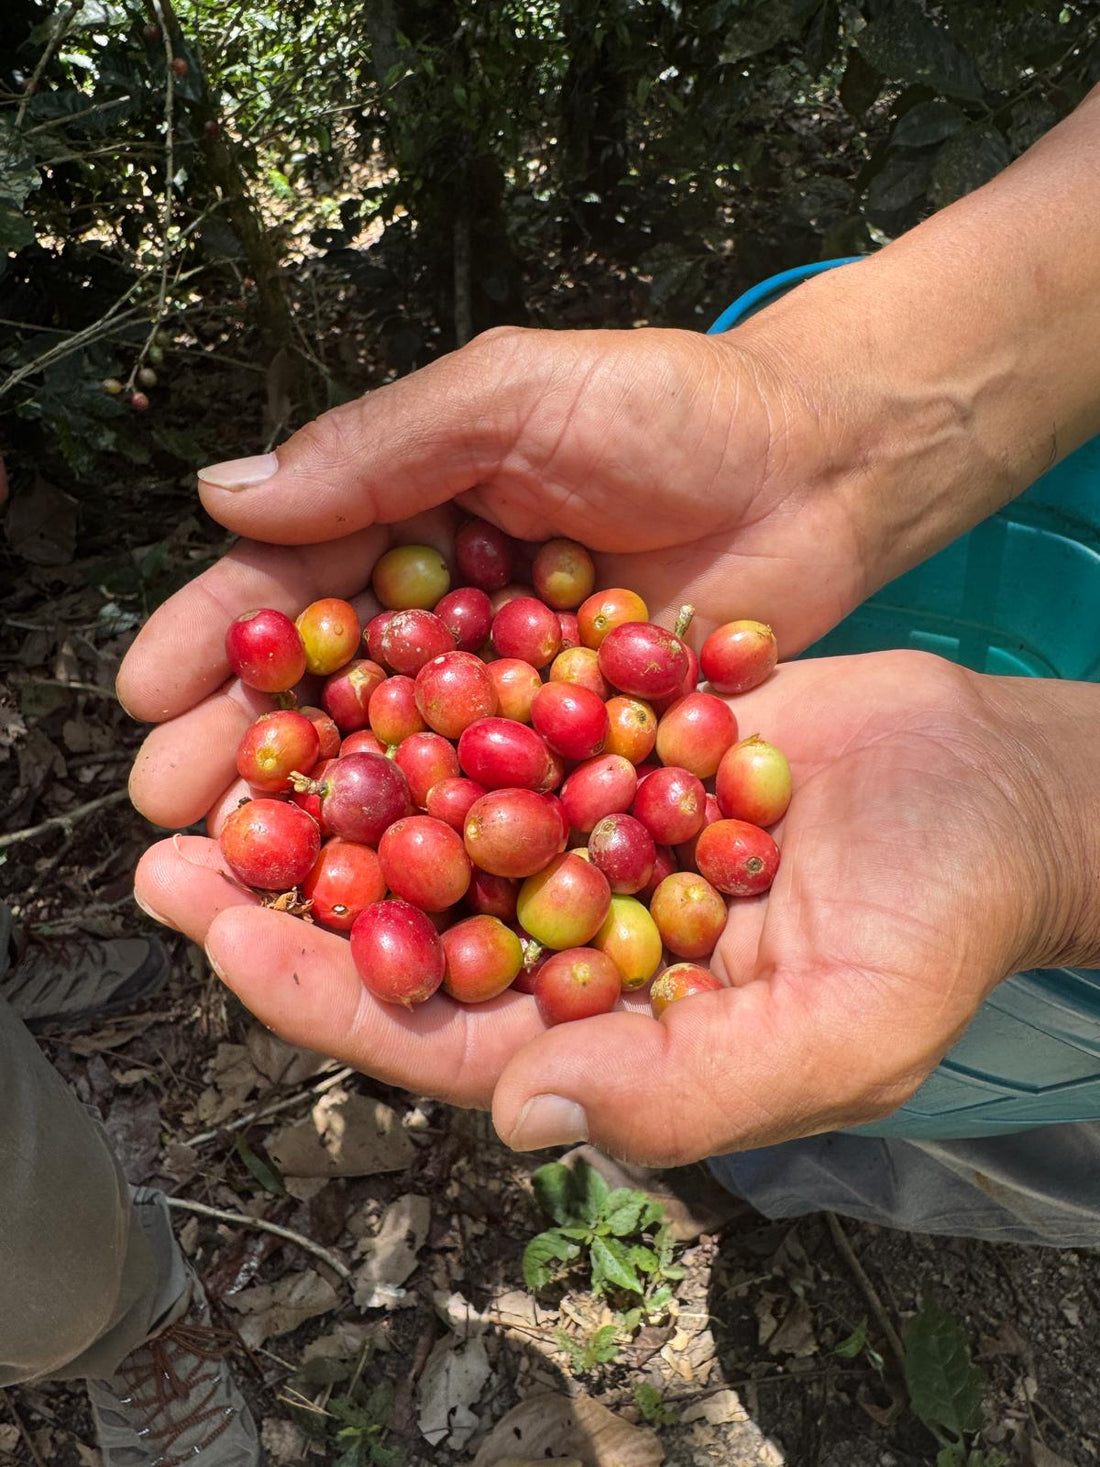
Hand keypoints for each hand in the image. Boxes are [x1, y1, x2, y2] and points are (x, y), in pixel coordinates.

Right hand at [115, 319, 878, 832]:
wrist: (828, 463)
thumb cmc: (677, 404)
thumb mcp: (516, 394)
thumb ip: (382, 444)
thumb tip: (224, 495)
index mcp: (411, 518)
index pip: (293, 583)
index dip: (216, 639)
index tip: (146, 695)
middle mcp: (450, 618)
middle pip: (331, 690)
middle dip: (248, 748)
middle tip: (175, 814)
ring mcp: (516, 695)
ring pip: (405, 762)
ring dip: (330, 818)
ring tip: (254, 872)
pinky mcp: (586, 753)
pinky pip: (507, 802)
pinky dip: (454, 846)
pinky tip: (397, 893)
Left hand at [129, 649, 1099, 1165]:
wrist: (991, 790)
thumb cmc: (936, 929)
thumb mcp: (833, 1033)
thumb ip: (682, 1092)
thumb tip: (524, 1114)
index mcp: (601, 1032)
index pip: (436, 1035)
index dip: (321, 996)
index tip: (220, 938)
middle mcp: (570, 939)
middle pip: (402, 929)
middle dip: (284, 895)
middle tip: (162, 850)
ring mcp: (582, 836)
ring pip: (431, 824)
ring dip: (330, 790)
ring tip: (224, 746)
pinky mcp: (604, 743)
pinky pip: (495, 727)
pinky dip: (422, 700)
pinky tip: (346, 660)